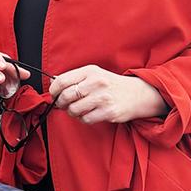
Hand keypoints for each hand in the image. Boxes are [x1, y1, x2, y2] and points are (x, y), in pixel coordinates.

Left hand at [48, 66, 168, 124]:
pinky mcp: (108, 112)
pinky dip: (84, 119)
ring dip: (73, 112)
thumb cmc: (111, 85)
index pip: (62, 81)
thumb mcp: (94, 75)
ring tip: (79, 109)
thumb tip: (53, 85)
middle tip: (64, 105)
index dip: (54, 91)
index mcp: (90, 71)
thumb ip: (74, 78)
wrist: (137, 94)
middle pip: (66, 96)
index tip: (54, 95)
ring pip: (74, 110)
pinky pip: (86, 119)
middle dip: (61, 103)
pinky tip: (89, 114)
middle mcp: (96, 83)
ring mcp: (103, 98)